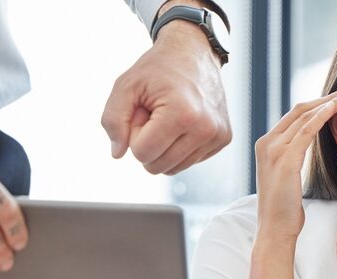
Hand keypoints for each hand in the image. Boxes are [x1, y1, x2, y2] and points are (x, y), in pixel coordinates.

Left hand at [101, 22, 231, 174]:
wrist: (194, 53)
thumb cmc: (158, 69)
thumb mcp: (126, 85)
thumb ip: (113, 120)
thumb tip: (117, 154)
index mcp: (182, 114)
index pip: (142, 153)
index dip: (134, 133)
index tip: (144, 111)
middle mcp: (205, 128)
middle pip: (158, 166)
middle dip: (149, 144)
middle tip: (155, 115)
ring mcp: (217, 135)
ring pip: (174, 168)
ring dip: (164, 147)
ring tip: (169, 119)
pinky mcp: (223, 139)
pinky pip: (189, 161)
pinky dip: (180, 147)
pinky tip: (183, 123)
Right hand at [253, 87, 336, 240]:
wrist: (275, 230)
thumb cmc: (285, 210)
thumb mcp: (287, 178)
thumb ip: (292, 158)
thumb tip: (306, 149)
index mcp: (266, 145)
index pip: (294, 116)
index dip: (317, 104)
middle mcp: (267, 142)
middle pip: (299, 109)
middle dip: (325, 98)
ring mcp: (273, 149)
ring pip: (304, 115)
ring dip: (329, 102)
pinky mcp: (285, 159)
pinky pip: (307, 129)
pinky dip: (323, 115)